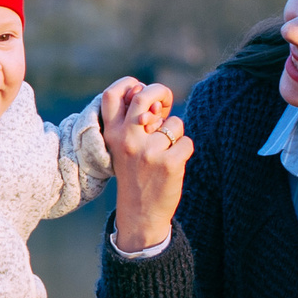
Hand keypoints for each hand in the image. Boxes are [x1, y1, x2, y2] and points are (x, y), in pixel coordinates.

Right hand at [104, 78, 191, 252]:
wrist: (140, 214)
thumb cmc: (135, 174)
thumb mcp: (125, 148)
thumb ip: (136, 123)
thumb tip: (158, 102)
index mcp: (111, 134)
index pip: (111, 94)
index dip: (129, 84)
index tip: (140, 90)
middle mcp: (126, 139)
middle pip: (144, 95)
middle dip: (160, 92)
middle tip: (165, 103)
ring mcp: (147, 151)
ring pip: (174, 123)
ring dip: (175, 135)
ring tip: (164, 153)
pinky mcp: (168, 163)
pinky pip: (187, 141)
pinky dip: (185, 150)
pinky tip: (174, 164)